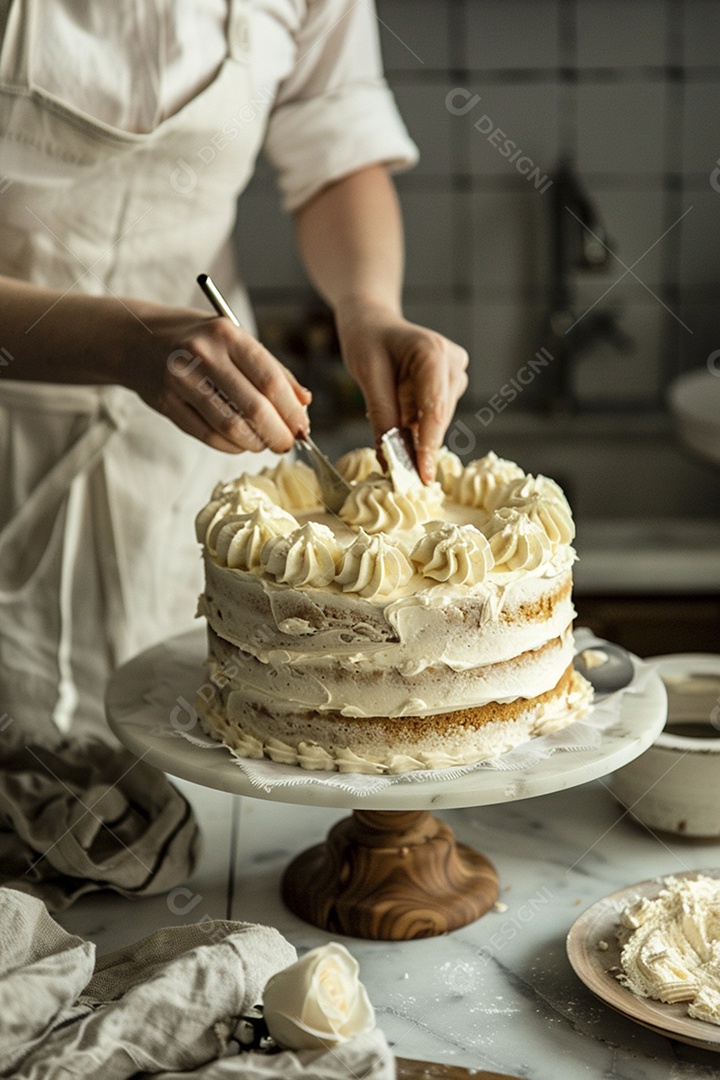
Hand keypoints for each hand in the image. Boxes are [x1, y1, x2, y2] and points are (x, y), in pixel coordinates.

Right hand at [120, 304, 310, 452]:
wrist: (136, 339)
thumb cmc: (197, 339)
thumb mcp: (235, 339)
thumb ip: (272, 369)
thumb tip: (305, 402)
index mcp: (226, 334)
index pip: (270, 380)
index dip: (291, 411)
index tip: (303, 427)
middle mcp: (202, 355)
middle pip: (254, 408)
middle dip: (278, 433)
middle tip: (287, 443)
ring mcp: (181, 380)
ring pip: (231, 427)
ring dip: (255, 443)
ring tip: (265, 443)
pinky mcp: (166, 403)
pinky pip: (208, 435)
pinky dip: (231, 446)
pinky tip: (241, 443)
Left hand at [335, 299, 468, 482]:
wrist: (374, 323)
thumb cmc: (368, 340)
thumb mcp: (368, 375)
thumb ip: (382, 416)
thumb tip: (391, 459)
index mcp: (434, 353)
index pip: (435, 409)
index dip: (428, 446)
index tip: (421, 475)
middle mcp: (453, 363)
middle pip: (438, 419)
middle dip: (417, 446)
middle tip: (395, 470)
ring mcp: (455, 374)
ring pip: (436, 422)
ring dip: (413, 434)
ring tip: (388, 423)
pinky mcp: (450, 386)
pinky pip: (432, 417)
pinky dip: (414, 425)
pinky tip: (398, 414)